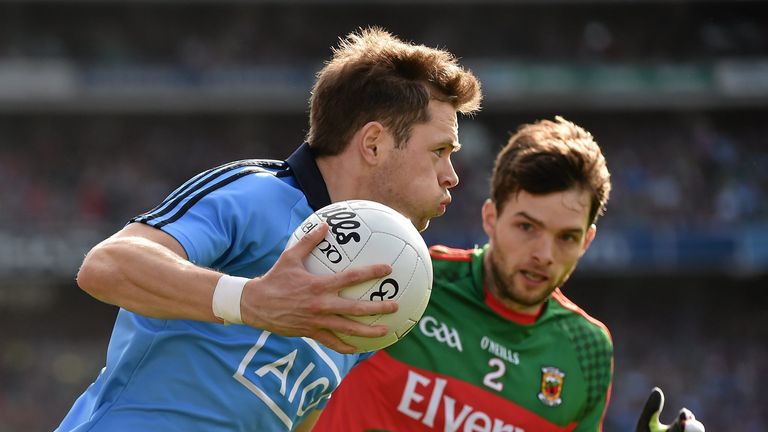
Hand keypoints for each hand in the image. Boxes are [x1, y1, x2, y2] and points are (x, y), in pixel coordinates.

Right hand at [240, 223, 397, 352]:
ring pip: (347, 329)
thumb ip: (309, 241)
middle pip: (355, 308)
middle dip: (377, 307)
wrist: (255, 305)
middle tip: (396, 305)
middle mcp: (321, 305)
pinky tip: (358, 348)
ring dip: (368, 331)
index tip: (388, 269)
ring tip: (386, 331)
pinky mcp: (311, 332)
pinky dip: (346, 346)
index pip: (350, 278)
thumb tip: (325, 224)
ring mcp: (317, 321)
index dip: (371, 273)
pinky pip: (332, 342)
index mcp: (319, 285)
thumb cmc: (274, 278)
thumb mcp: (290, 256)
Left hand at [635, 387, 704, 431]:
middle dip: (691, 427)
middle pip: (694, 429)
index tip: (683, 413)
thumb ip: (651, 409)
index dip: (685, 415)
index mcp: (676, 428)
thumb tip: (657, 390)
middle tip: (685, 421)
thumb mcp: (645, 425)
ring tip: (678, 430)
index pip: (685, 418)